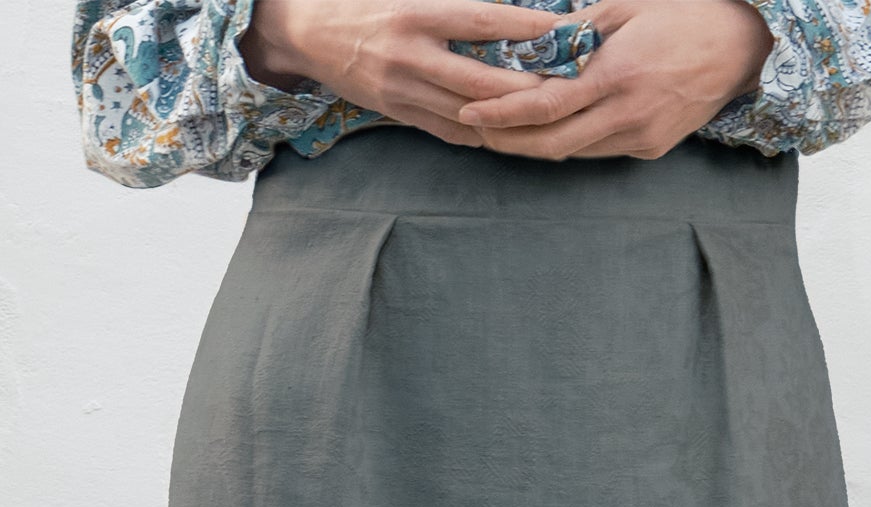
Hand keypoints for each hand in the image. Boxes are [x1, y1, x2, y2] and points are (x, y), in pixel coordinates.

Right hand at [239, 0, 587, 149]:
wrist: (306, 33)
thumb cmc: (363, 2)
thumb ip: (450, 3)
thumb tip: (499, 11)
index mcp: (415, 13)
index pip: (480, 20)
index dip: (522, 27)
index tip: (559, 29)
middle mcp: (409, 55)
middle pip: (478, 80)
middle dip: (523, 87)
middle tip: (564, 88)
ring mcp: (401, 90)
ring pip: (465, 111)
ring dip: (506, 117)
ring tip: (544, 115)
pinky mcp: (396, 112)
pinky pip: (445, 128)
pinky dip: (478, 130)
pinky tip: (506, 130)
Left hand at [451, 0, 774, 156]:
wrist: (743, 44)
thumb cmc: (683, 12)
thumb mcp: (626, 7)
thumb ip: (575, 33)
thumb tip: (526, 45)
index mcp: (618, 73)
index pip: (545, 105)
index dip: (502, 113)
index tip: (470, 111)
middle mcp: (628, 113)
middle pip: (550, 144)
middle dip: (507, 141)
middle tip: (475, 130)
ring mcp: (640, 136)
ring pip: (571, 153)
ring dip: (534, 145)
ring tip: (502, 129)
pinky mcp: (650, 149)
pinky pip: (597, 151)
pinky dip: (569, 142)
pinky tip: (550, 130)